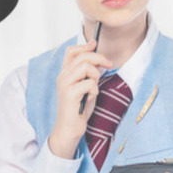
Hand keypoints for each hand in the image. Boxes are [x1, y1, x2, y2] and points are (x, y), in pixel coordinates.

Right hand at [49, 40, 112, 156]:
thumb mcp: (86, 87)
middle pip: (82, 56)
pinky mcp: (69, 94)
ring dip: (95, 76)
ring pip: (85, 67)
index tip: (95, 44)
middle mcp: (62, 77)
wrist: (69, 128)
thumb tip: (100, 61)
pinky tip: (90, 98)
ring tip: (94, 87)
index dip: (85, 46)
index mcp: (65, 74)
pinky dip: (94, 90)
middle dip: (99, 58)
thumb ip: (89, 74)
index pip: (71, 51)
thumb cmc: (79, 109)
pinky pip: (89, 83)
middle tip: (109, 64)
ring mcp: (65, 85)